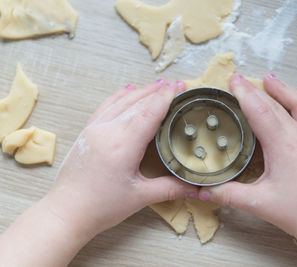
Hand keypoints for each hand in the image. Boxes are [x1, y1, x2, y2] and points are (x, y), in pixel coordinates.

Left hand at [46, 80, 196, 236]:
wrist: (67, 212)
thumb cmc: (101, 206)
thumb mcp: (140, 197)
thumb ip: (170, 188)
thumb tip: (193, 186)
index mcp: (123, 144)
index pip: (149, 112)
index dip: (165, 98)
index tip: (179, 87)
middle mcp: (107, 131)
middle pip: (137, 103)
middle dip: (157, 91)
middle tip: (175, 84)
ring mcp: (94, 129)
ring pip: (121, 101)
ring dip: (141, 91)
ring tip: (157, 85)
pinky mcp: (87, 133)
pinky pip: (106, 106)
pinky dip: (119, 96)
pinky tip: (128, 90)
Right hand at [198, 74, 296, 265]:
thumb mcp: (258, 203)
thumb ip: (227, 194)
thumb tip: (203, 191)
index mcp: (285, 146)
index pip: (260, 111)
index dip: (244, 93)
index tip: (234, 80)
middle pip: (277, 104)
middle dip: (258, 89)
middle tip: (244, 79)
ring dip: (286, 90)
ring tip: (272, 80)